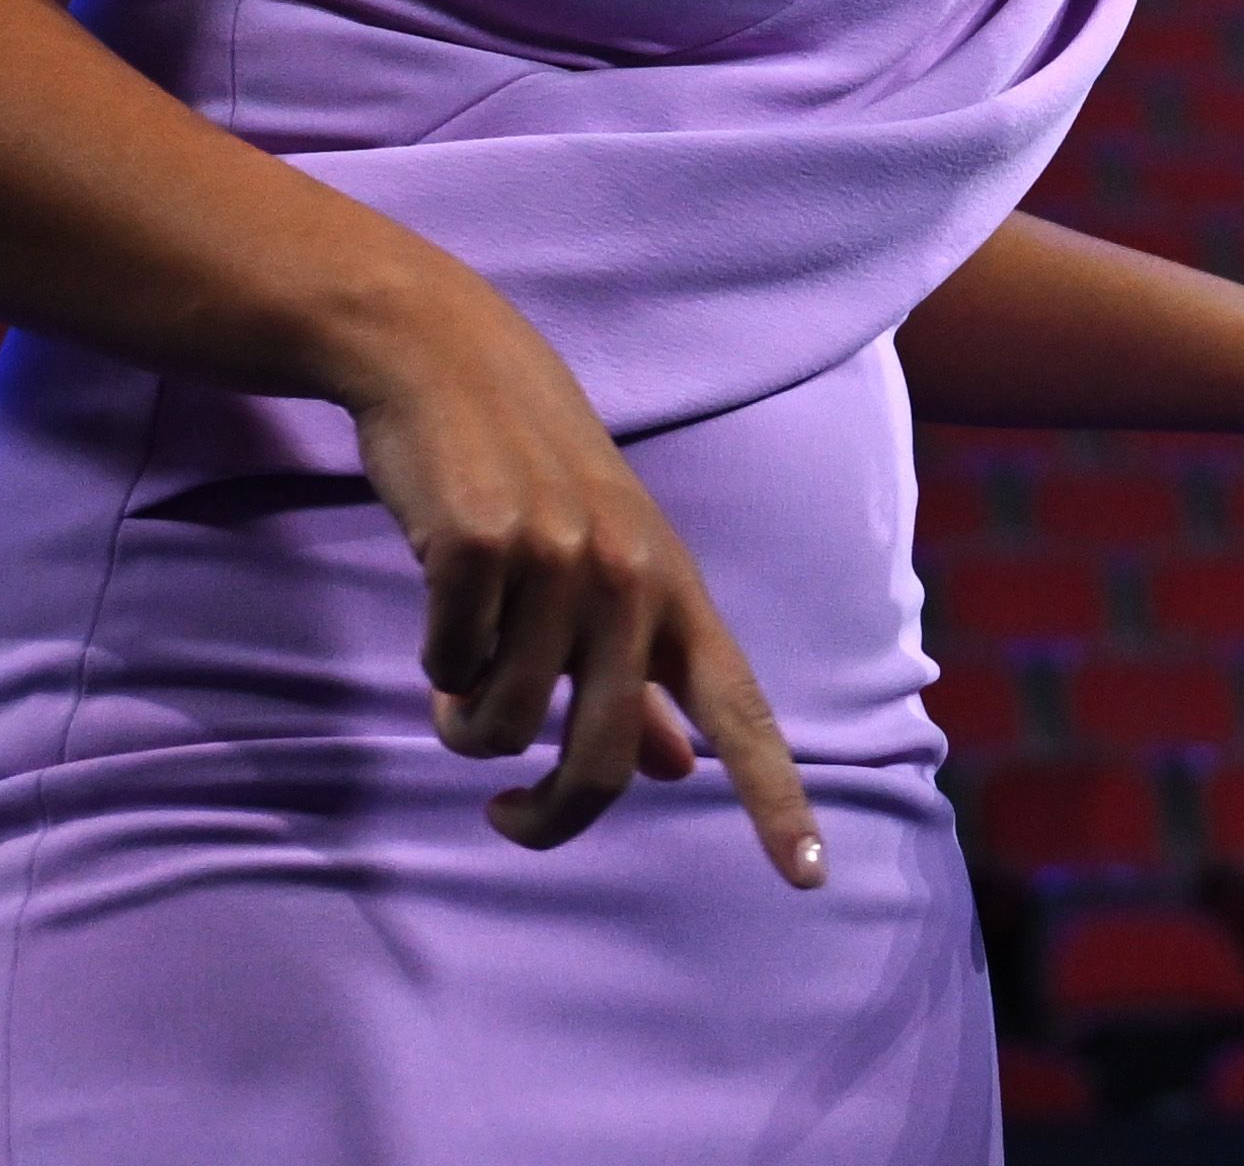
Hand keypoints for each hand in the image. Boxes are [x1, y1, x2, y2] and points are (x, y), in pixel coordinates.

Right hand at [336, 269, 824, 884]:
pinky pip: (443, 668)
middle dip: (547, 816)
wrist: (454, 365)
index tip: (811, 878)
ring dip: (465, 717)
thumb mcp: (613, 564)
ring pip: (498, 726)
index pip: (740, 710)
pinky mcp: (477, 547)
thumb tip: (672, 769)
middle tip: (508, 815)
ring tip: (464, 658)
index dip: (776, 799)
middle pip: (600, 759)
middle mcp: (631, 579)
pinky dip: (433, 659)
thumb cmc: (540, 477)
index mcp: (676, 590)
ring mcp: (556, 560)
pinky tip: (440, 603)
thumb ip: (644, 674)